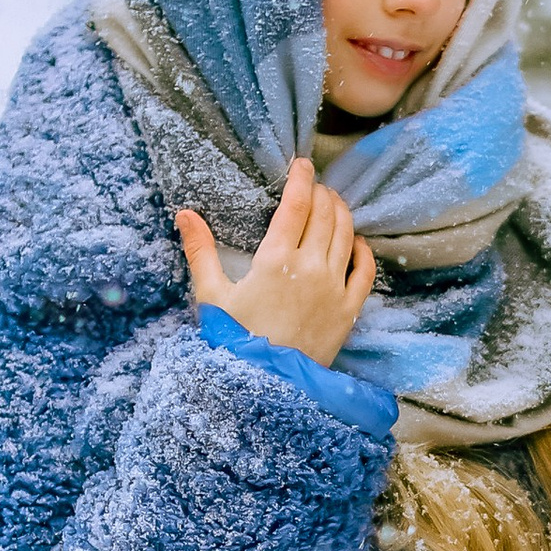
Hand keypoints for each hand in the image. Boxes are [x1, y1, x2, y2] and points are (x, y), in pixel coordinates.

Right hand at [177, 161, 376, 365]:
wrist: (266, 386)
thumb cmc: (234, 340)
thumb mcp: (212, 296)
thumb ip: (201, 251)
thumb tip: (185, 213)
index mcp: (276, 259)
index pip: (297, 203)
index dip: (302, 178)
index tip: (302, 164)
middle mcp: (311, 268)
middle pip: (326, 213)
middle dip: (321, 192)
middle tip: (314, 186)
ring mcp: (334, 288)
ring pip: (347, 235)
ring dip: (342, 213)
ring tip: (332, 204)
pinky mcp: (349, 310)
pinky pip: (365, 270)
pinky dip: (362, 249)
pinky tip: (356, 241)